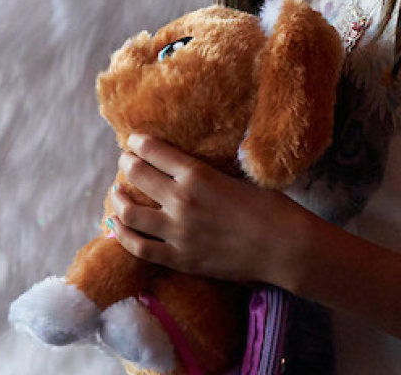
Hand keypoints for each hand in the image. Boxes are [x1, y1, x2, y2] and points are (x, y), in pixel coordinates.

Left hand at [106, 133, 311, 286]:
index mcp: (197, 174)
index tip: (134, 141)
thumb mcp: (237, 175)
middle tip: (126, 161)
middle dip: (126, 163)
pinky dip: (123, 234)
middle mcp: (181, 201)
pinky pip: (139, 247)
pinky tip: (117, 225)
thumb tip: (187, 160)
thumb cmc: (269, 206)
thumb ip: (207, 169)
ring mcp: (178, 233)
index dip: (137, 142)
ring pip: (130, 212)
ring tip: (118, 193)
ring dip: (119, 198)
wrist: (283, 247)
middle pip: (136, 174)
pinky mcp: (180, 259)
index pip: (152, 150)